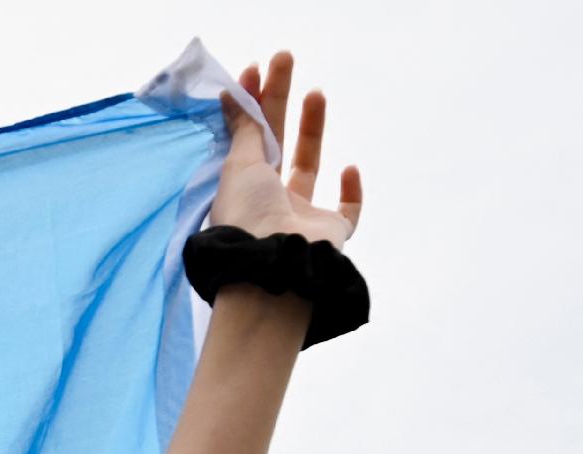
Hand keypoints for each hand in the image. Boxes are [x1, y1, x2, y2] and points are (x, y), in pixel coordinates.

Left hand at [209, 51, 362, 248]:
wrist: (276, 264)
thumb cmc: (250, 216)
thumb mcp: (240, 165)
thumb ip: (244, 129)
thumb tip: (230, 93)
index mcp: (242, 187)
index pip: (248, 137)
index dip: (252, 103)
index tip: (256, 68)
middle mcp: (268, 201)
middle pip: (277, 143)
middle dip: (281, 101)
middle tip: (286, 59)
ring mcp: (300, 218)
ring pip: (309, 167)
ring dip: (312, 130)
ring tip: (316, 92)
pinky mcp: (332, 234)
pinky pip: (347, 211)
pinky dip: (351, 192)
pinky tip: (349, 168)